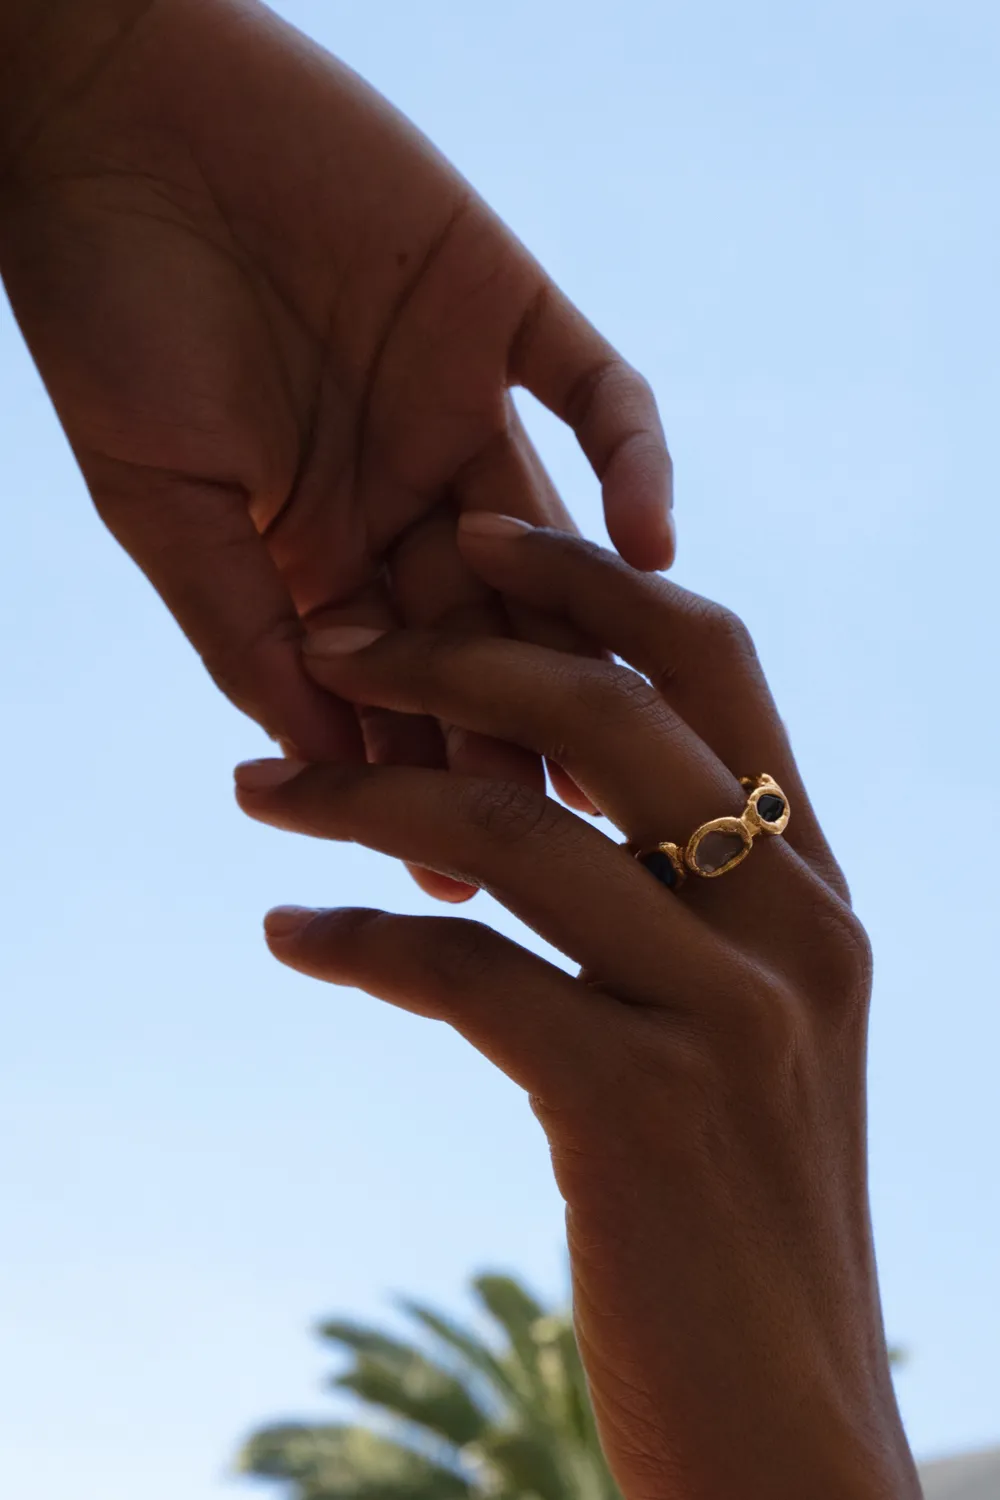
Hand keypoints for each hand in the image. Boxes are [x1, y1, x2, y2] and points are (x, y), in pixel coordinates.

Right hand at [0, 0, 670, 772]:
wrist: (113, 121)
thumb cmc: (107, 316)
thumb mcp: (160, 510)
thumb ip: (245, 635)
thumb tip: (318, 771)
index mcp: (323, 548)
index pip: (394, 683)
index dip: (424, 772)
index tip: (461, 871)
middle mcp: (406, 493)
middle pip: (487, 631)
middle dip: (518, 729)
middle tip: (572, 827)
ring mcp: (462, 402)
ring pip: (554, 537)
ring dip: (589, 630)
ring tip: (632, 727)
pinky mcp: (505, 303)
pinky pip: (596, 388)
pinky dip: (633, 457)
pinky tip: (647, 541)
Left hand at [233, 522, 918, 1499]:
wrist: (788, 1423)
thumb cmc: (743, 1216)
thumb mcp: (751, 1034)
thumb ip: (693, 908)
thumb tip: (558, 803)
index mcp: (816, 888)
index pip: (714, 661)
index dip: (590, 578)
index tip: (475, 543)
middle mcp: (792, 927)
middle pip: (606, 707)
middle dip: (449, 654)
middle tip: (330, 648)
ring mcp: (728, 1014)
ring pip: (512, 829)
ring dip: (359, 795)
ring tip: (259, 790)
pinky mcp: (642, 1108)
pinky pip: (463, 972)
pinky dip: (356, 942)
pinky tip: (292, 937)